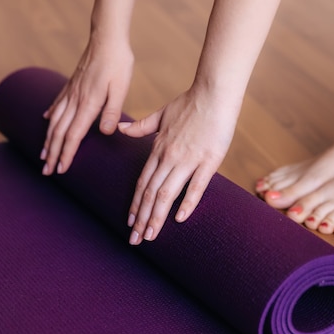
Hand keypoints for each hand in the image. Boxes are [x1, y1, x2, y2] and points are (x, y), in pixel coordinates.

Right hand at [41, 39, 133, 174]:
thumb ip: (112, 110)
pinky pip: (57, 103)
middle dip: (52, 153)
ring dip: (48, 139)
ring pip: (54, 120)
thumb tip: (106, 132)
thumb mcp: (121, 87)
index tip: (60, 169)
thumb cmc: (118, 63)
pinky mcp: (71, 84)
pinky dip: (50, 114)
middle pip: (59, 132)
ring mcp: (71, 91)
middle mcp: (75, 99)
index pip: (73, 135)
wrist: (106, 37)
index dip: (66, 153)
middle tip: (46, 171)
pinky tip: (46, 120)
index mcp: (88, 103)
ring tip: (43, 153)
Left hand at [118, 86, 238, 244]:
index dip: (135, 204)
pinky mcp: (208, 160)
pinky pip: (196, 186)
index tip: (130, 222)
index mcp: (158, 149)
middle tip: (135, 240)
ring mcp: (188, 160)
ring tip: (150, 236)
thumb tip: (120, 128)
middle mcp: (169, 157)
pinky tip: (179, 219)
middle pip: (150, 193)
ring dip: (156, 217)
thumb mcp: (160, 114)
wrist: (213, 93)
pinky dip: (186, 203)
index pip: (142, 182)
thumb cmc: (189, 103)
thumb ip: (141, 126)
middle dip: (141, 219)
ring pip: (166, 194)